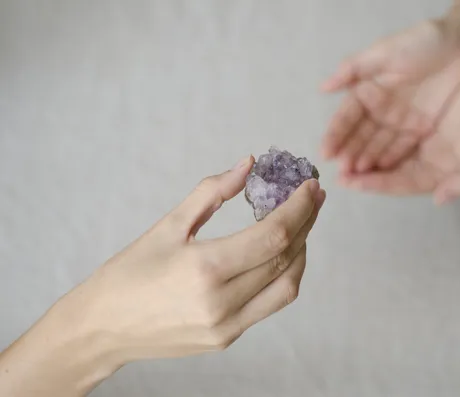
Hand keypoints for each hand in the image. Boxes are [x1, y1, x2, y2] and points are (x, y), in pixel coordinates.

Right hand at [78, 157, 324, 360]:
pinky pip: (270, 304)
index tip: (311, 186)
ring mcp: (228, 326)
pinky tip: (279, 255)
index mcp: (205, 269)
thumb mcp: (168, 226)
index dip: (299, 208)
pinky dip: (283, 276)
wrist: (102, 328)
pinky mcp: (227, 338)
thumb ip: (212, 193)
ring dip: (300, 252)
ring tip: (301, 224)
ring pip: (287, 286)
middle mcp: (222, 302)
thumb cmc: (128, 273)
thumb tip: (247, 165)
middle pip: (285, 257)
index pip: (273, 235)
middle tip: (313, 198)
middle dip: (305, 223)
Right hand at [321, 21, 459, 173]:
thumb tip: (323, 88)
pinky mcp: (419, 128)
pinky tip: (378, 173)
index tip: (326, 153)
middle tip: (340, 173)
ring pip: (378, 144)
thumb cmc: (421, 43)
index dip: (335, 134)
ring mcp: (399, 120)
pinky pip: (401, 147)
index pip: (347, 116)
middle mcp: (380, 109)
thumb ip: (353, 68)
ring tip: (354, 177)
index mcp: (367, 90)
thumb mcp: (384, 51)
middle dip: (349, 154)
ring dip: (365, 161)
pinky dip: (389, 160)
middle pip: (360, 135)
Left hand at [338, 68, 459, 204]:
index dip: (377, 185)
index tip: (351, 184)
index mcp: (442, 172)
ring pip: (387, 154)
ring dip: (364, 156)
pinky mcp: (420, 123)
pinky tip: (354, 135)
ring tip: (339, 157)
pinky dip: (373, 136)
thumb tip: (440, 200)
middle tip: (337, 174)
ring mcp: (423, 143)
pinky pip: (391, 133)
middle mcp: (429, 161)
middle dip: (364, 175)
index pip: (403, 183)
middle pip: (390, 172)